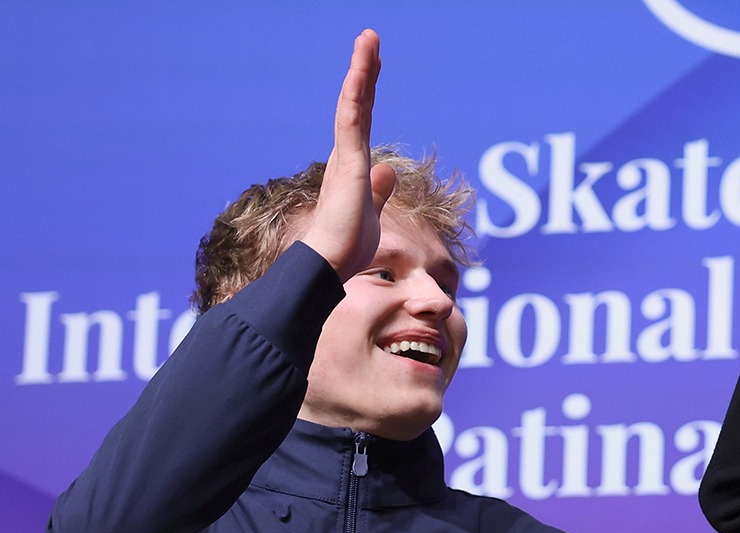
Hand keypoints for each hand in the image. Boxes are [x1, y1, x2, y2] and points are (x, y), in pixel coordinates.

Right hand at [299, 29, 394, 280]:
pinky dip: (356, 92)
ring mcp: (346, 156)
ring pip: (353, 103)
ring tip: (369, 38)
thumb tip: (388, 172)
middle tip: (371, 39)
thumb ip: (378, 191)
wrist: (329, 264)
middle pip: (357, 103)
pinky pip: (351, 119)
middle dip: (365, 71)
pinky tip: (362, 67)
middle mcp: (345, 155)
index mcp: (351, 165)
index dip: (367, 91)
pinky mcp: (349, 162)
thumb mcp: (371, 212)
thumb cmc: (346, 246)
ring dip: (361, 69)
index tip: (373, 66)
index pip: (361, 119)